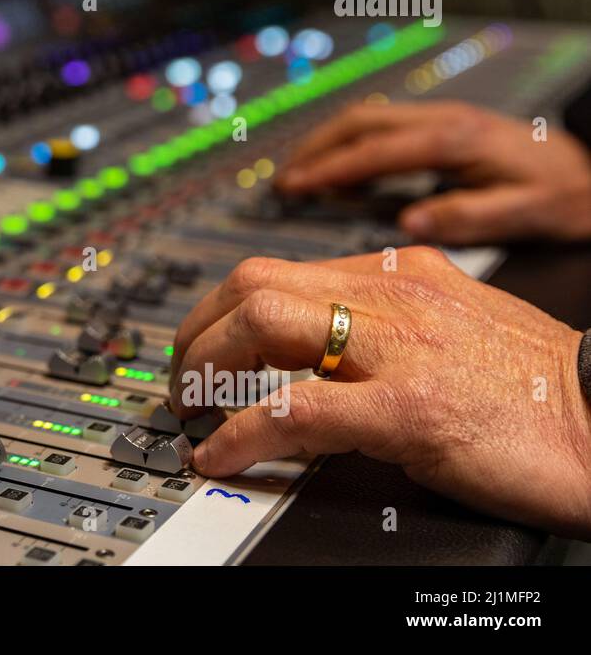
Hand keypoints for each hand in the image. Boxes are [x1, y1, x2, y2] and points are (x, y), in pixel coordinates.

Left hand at [170, 247, 590, 536]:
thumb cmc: (542, 387)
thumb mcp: (455, 326)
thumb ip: (391, 317)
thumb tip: (326, 339)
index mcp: (401, 274)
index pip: (282, 269)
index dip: (225, 307)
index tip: (206, 342)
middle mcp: (392, 297)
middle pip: (253, 283)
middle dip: (198, 330)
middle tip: (183, 378)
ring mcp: (399, 350)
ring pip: (261, 324)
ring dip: (204, 369)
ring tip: (190, 410)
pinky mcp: (410, 409)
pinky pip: (295, 412)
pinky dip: (240, 434)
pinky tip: (220, 455)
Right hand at [275, 100, 590, 244]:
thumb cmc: (565, 196)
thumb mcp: (525, 213)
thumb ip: (467, 217)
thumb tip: (408, 223)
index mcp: (455, 141)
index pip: (375, 151)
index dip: (329, 169)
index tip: (293, 188)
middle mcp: (442, 120)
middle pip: (359, 121)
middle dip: (314, 148)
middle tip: (282, 181)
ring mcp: (440, 118)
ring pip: (366, 119)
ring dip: (327, 142)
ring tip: (299, 175)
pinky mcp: (442, 126)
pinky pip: (382, 127)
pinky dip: (350, 144)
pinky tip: (341, 171)